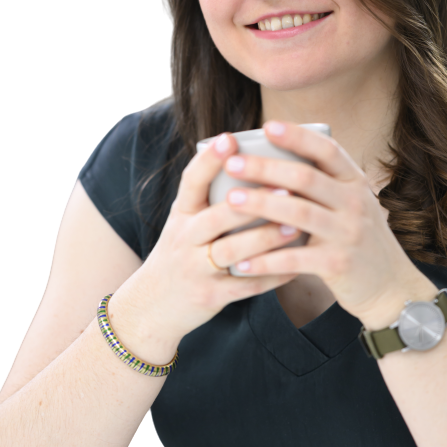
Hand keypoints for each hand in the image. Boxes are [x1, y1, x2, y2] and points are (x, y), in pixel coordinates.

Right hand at [125, 131, 301, 348]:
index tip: (230, 139)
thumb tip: (251, 159)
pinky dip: (272, 276)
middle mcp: (184, 240)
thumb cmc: (180, 254)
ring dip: (265, 239)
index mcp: (181, 215)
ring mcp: (195, 269)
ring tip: (294, 227)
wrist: (150, 307)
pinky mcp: (210, 296)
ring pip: (232, 252)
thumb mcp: (184, 223)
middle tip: (287, 190)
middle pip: (217, 218)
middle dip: (251, 203)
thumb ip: (209, 198)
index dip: (209, 160)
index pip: (191, 182)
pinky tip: (297, 266)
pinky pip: (245, 286)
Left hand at [222, 121, 422, 326]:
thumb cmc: (358, 240)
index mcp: (356, 183)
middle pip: (306, 177)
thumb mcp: (352, 205)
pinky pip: (295, 258)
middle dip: (266, 167)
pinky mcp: (338, 265)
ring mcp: (348, 234)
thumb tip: (273, 161)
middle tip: (232, 163)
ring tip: (230, 200)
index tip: (267, 126)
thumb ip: (325, 186)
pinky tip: (241, 262)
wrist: (391, 287)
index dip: (297, 136)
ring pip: (298, 213)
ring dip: (261, 205)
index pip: (327, 150)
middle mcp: (355, 203)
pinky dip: (266, 260)